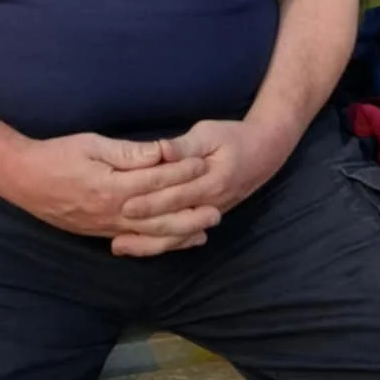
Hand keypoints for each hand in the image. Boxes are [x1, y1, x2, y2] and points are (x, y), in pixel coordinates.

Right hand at [1, 132, 220, 248]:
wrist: (24, 180)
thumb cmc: (57, 155)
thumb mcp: (91, 144)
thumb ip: (127, 152)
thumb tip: (159, 153)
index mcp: (113, 187)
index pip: (157, 181)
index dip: (182, 172)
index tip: (205, 164)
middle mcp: (113, 212)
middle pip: (161, 217)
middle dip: (190, 213)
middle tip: (218, 210)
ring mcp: (107, 226)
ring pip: (151, 235)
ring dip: (180, 233)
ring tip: (205, 230)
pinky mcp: (101, 233)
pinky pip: (136, 242)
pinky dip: (158, 243)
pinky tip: (174, 241)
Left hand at [110, 118, 295, 256]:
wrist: (265, 152)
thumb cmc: (233, 138)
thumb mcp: (209, 133)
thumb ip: (185, 146)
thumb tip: (161, 150)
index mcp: (211, 181)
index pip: (176, 195)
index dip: (150, 201)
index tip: (125, 205)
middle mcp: (211, 203)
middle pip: (174, 221)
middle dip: (143, 227)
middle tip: (114, 231)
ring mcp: (210, 213)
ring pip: (178, 235)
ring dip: (149, 243)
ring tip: (121, 246)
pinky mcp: (206, 216)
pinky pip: (184, 236)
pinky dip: (164, 244)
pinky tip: (143, 247)